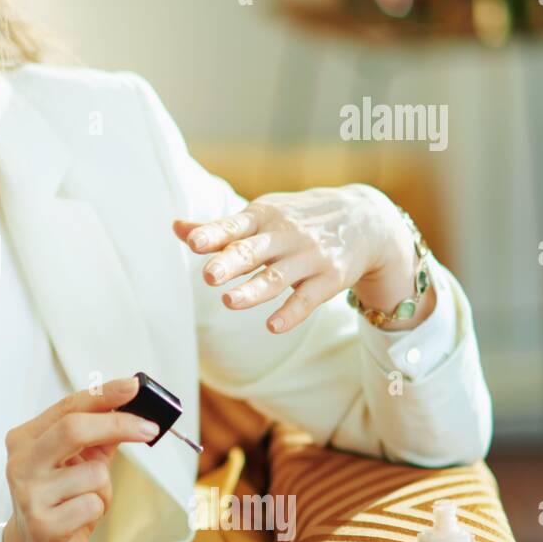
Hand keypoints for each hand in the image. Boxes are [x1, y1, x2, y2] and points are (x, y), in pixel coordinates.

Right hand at [1, 376, 159, 541]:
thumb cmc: (61, 499)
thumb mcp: (77, 461)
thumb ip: (99, 434)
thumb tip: (133, 406)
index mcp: (25, 440)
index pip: (67, 407)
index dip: (103, 394)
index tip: (134, 386)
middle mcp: (21, 463)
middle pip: (73, 429)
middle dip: (117, 424)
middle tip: (149, 428)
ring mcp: (29, 495)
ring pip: (93, 473)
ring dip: (104, 487)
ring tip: (86, 500)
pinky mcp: (45, 525)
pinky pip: (94, 504)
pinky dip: (98, 509)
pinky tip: (79, 520)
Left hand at [172, 184, 416, 333]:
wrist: (365, 220)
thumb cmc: (298, 219)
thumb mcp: (262, 215)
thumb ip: (220, 228)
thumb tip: (177, 227)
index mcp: (262, 217)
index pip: (234, 226)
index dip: (213, 234)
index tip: (194, 243)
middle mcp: (285, 235)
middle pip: (253, 251)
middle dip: (230, 263)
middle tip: (208, 276)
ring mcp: (308, 257)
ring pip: (277, 277)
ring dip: (253, 291)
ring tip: (229, 302)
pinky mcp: (329, 279)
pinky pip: (307, 299)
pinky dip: (291, 313)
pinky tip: (272, 326)